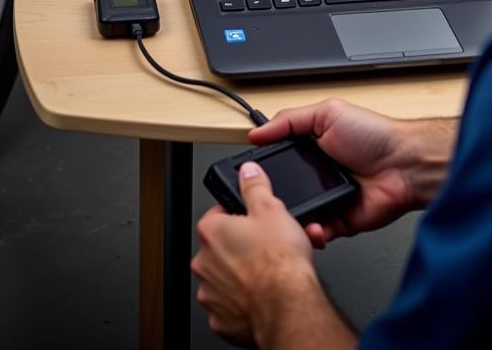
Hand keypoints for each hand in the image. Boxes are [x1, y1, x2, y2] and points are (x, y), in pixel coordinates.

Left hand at [192, 161, 316, 345]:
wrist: (287, 305)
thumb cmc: (279, 262)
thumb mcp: (271, 208)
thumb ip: (255, 186)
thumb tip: (247, 171)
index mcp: (212, 231)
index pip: (220, 214)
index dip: (242, 215)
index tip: (255, 221)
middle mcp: (204, 262)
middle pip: (224, 247)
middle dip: (245, 246)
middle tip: (268, 247)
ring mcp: (211, 293)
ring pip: (228, 277)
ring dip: (245, 274)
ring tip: (270, 272)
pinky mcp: (221, 320)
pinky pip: (231, 305)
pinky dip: (245, 301)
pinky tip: (263, 294)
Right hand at [250, 98, 456, 247]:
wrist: (405, 164)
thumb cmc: (374, 134)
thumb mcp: (327, 113)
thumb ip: (289, 121)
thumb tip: (257, 131)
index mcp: (313, 148)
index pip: (280, 159)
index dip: (265, 166)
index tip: (249, 173)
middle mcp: (318, 175)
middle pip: (287, 190)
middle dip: (275, 197)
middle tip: (262, 201)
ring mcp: (329, 200)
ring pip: (299, 215)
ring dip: (291, 218)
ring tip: (284, 218)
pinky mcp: (342, 222)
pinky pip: (320, 232)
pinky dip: (313, 233)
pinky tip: (310, 227)